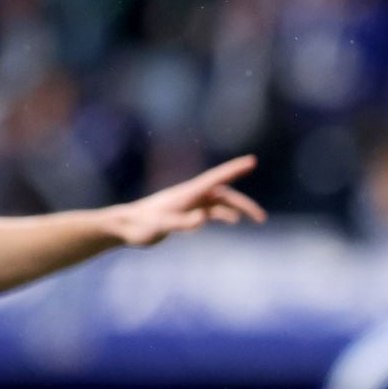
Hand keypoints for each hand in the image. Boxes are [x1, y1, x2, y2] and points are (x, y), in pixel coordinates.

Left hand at [107, 155, 266, 245]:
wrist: (124, 227)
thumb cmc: (140, 226)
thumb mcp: (160, 226)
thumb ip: (182, 223)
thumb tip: (204, 218)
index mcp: (187, 194)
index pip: (216, 179)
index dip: (234, 170)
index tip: (252, 161)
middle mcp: (191, 196)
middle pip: (225, 194)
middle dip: (245, 204)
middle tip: (262, 218)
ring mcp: (189, 204)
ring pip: (221, 202)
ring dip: (239, 209)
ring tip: (258, 220)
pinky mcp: (186, 213)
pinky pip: (212, 211)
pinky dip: (225, 214)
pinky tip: (233, 221)